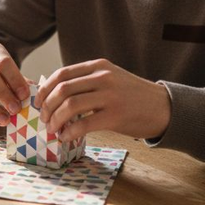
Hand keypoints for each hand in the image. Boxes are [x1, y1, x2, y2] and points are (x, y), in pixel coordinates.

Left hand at [37, 59, 170, 141]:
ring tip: (53, 129)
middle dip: (47, 106)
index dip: (45, 89)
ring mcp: (110, 96)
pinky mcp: (116, 116)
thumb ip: (87, 82)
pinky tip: (66, 137)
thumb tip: (55, 95)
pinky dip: (70, 132)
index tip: (39, 101)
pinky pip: (84, 124)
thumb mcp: (110, 78)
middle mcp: (103, 78)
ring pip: (70, 106)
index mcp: (98, 66)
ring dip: (56, 120)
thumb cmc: (133, 95)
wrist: (164, 107)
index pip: (62, 74)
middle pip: (62, 89)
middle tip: (44, 118)